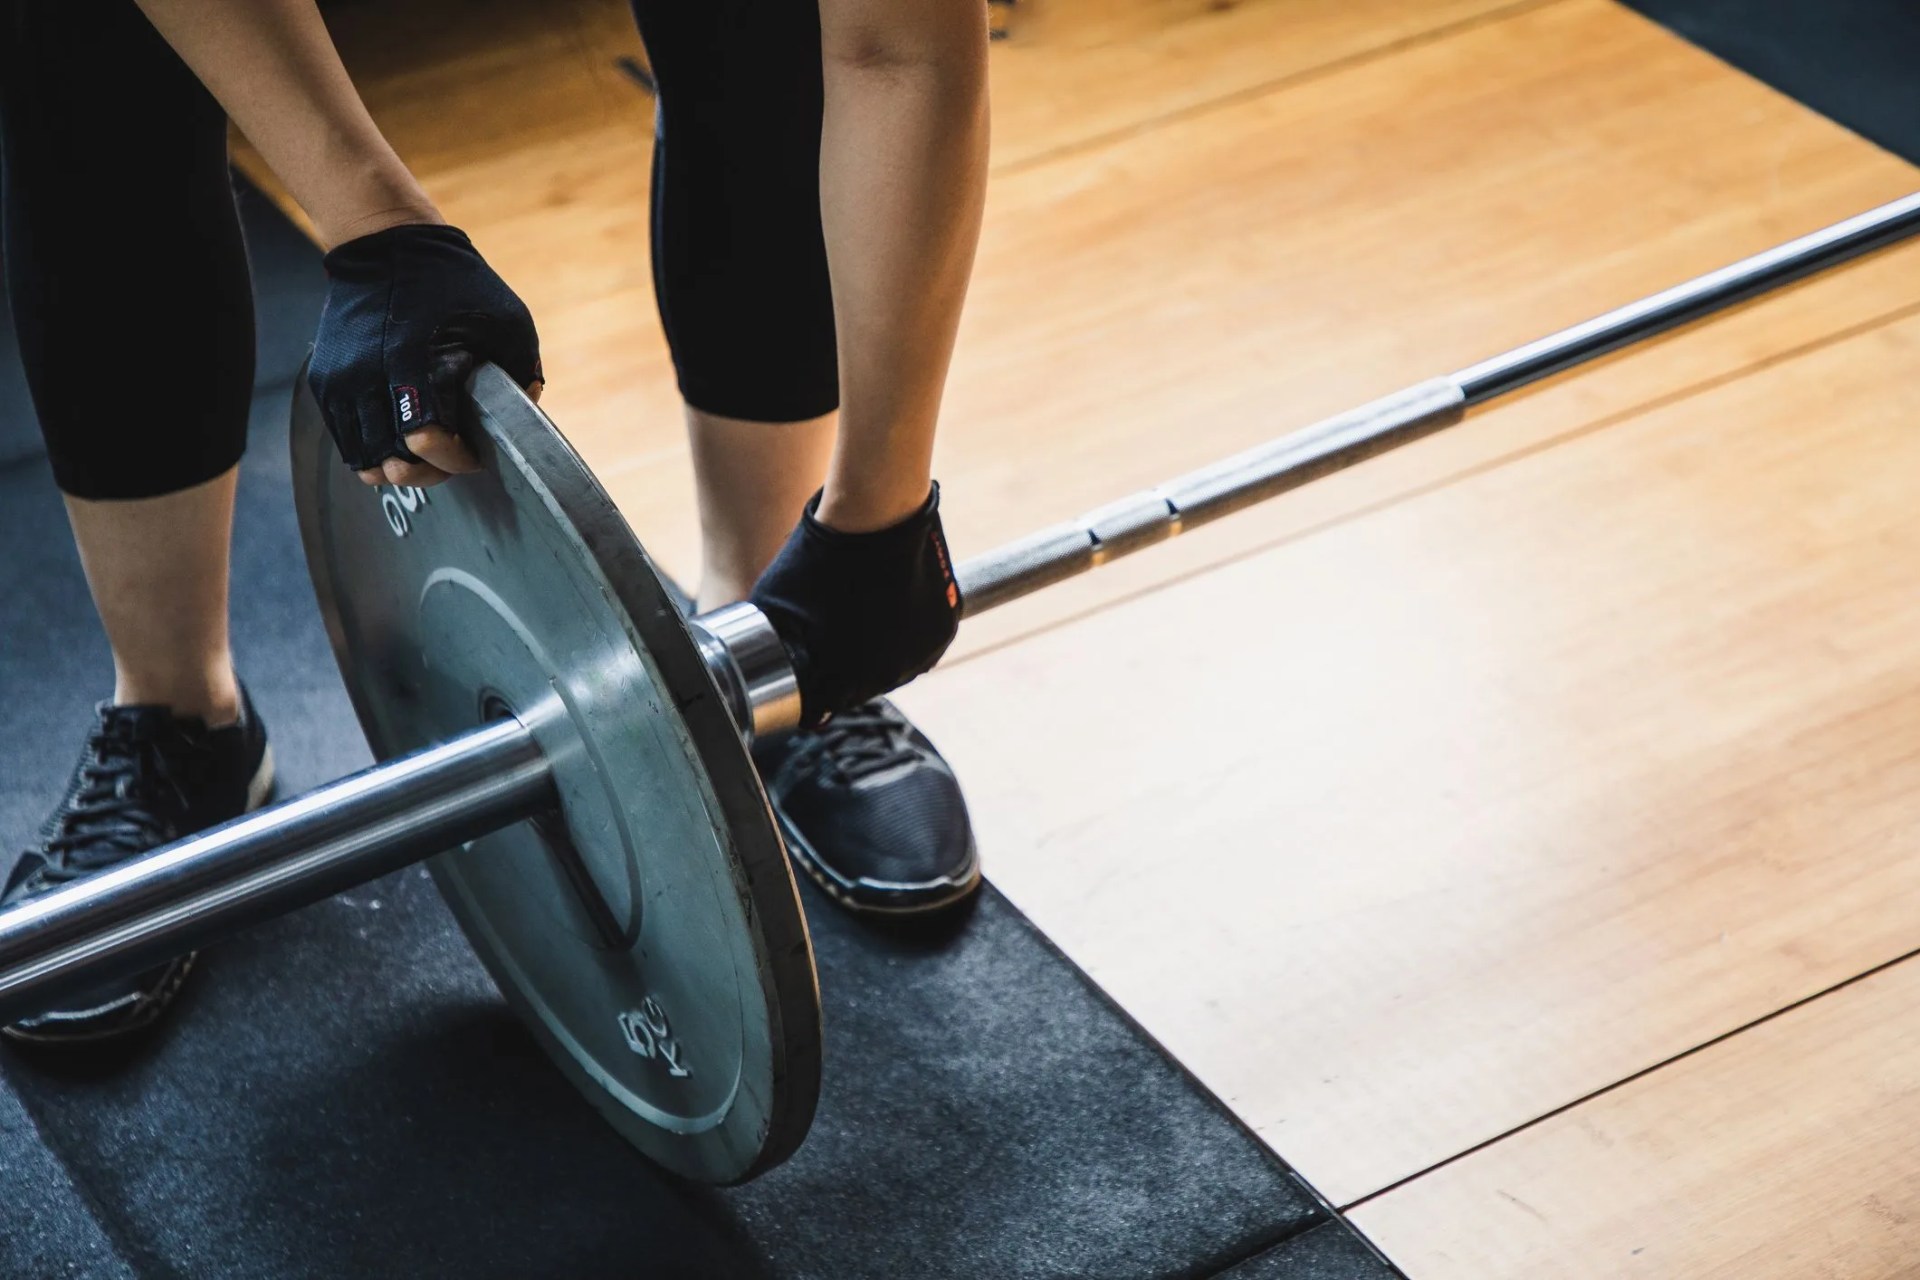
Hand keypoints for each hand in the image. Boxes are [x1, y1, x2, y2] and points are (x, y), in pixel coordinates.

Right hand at [307, 223, 542, 486]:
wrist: (384, 245)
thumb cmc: (453, 281)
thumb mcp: (507, 318)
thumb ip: (522, 369)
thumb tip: (523, 415)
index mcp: (412, 359)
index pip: (426, 439)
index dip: (455, 460)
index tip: (475, 455)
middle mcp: (367, 374)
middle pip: (392, 461)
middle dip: (429, 471)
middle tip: (452, 459)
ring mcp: (340, 381)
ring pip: (364, 460)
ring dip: (399, 467)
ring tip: (426, 456)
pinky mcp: (324, 382)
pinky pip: (345, 442)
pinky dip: (373, 453)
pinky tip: (400, 444)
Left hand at [749, 484, 961, 726]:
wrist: (876, 515)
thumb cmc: (820, 554)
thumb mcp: (777, 603)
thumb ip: (776, 644)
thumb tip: (757, 662)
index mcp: (843, 679)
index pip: (823, 705)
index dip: (811, 691)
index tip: (807, 673)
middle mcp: (886, 676)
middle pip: (860, 689)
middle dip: (844, 671)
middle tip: (833, 638)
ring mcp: (919, 654)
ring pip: (894, 668)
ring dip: (877, 654)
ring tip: (861, 617)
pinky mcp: (942, 630)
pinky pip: (920, 645)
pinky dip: (905, 634)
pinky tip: (887, 608)